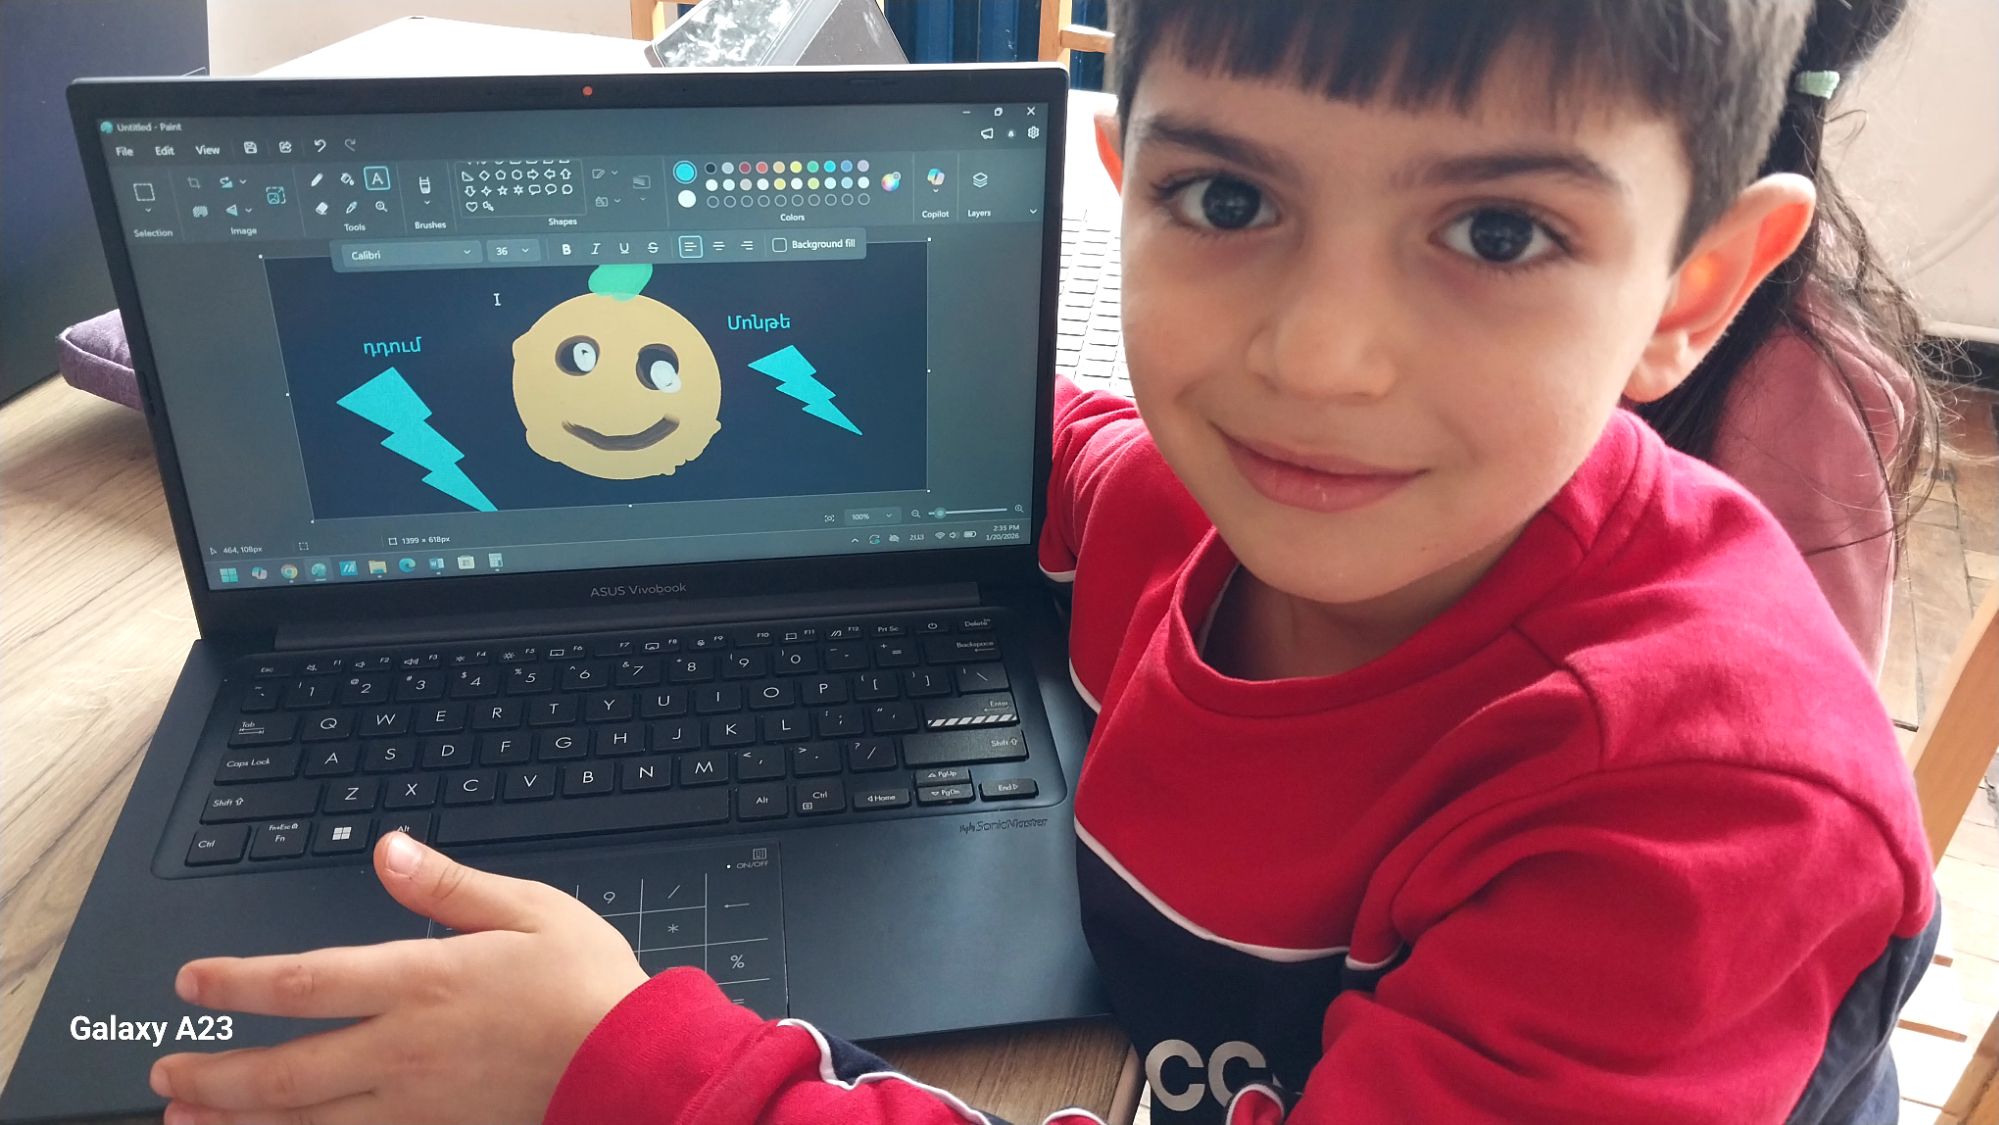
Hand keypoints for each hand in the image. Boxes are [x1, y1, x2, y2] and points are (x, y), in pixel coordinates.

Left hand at [150, 831, 649, 1124]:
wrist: (631, 1066)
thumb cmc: (588, 986)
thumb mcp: (528, 908)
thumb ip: (448, 885)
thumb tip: (389, 850)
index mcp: (423, 982)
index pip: (304, 983)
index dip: (236, 983)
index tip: (191, 982)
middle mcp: (405, 1050)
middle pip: (283, 1070)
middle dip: (213, 1072)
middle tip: (166, 1070)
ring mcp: (416, 1105)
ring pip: (303, 1122)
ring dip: (237, 1121)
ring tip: (187, 1116)